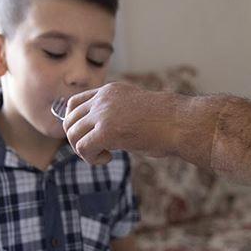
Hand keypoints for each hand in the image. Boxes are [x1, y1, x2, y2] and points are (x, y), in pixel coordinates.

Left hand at [62, 82, 181, 164]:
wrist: (180, 123)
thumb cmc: (167, 122)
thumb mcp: (136, 110)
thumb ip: (117, 116)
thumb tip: (105, 138)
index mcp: (110, 91)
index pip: (74, 103)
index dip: (75, 124)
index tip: (88, 137)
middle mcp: (103, 99)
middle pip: (70, 120)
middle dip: (77, 140)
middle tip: (97, 150)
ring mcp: (103, 113)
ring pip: (73, 135)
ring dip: (84, 151)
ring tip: (104, 156)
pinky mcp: (106, 131)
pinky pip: (83, 148)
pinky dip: (91, 158)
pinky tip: (107, 159)